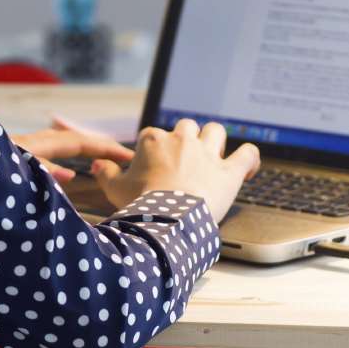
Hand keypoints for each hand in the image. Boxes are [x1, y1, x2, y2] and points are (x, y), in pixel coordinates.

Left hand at [11, 116, 135, 182]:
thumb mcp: (16, 172)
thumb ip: (43, 171)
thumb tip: (71, 175)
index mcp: (36, 145)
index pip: (80, 143)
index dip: (105, 149)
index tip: (129, 157)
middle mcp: (32, 141)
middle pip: (74, 139)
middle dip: (100, 145)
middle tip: (123, 157)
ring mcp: (23, 146)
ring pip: (61, 142)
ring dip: (84, 147)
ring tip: (102, 155)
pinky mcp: (15, 155)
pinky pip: (49, 149)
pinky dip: (65, 151)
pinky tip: (65, 158)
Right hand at [90, 119, 259, 223]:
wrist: (167, 221)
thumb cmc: (141, 205)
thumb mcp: (115, 189)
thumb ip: (106, 173)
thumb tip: (98, 164)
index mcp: (153, 140)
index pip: (153, 135)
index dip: (155, 150)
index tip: (154, 166)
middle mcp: (182, 139)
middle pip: (186, 126)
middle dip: (186, 138)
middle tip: (184, 159)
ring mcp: (208, 153)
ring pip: (215, 131)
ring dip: (214, 139)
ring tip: (214, 153)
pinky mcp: (229, 171)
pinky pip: (247, 154)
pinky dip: (250, 158)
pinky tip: (249, 165)